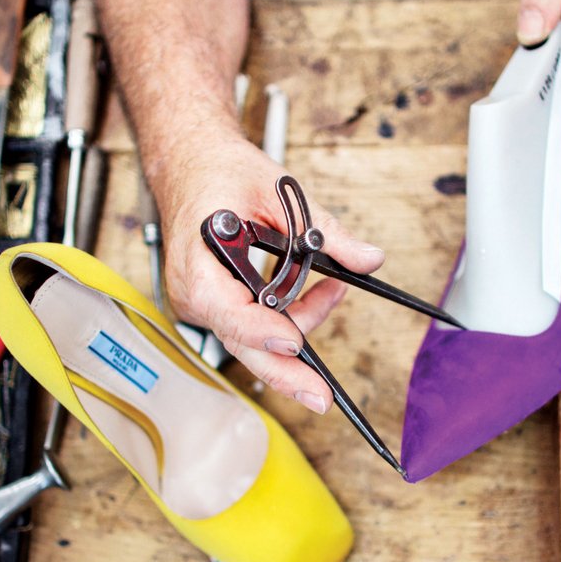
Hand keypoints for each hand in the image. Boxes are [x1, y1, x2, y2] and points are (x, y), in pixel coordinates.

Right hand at [154, 130, 384, 412]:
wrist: (191, 164)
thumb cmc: (221, 174)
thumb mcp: (279, 192)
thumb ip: (325, 229)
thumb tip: (369, 258)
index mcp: (197, 262)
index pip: (225, 310)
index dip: (261, 329)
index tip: (295, 342)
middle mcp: (194, 294)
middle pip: (241, 343)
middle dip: (284, 372)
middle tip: (320, 396)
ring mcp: (202, 305)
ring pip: (254, 338)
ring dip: (299, 326)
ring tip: (334, 293)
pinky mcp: (216, 307)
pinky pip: (254, 325)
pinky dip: (286, 319)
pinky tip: (315, 299)